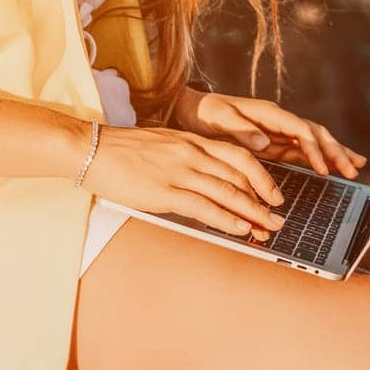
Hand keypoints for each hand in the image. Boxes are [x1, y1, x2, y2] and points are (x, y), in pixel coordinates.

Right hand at [79, 124, 287, 242]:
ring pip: (228, 192)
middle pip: (240, 176)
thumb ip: (186, 158)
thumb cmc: (122, 150)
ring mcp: (179, 172)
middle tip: (279, 216)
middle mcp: (191, 154)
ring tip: (269, 228)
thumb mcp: (163, 145)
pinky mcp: (164, 191)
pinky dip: (227, 219)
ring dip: (253, 213)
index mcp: (192, 141)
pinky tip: (241, 228)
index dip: (262, 177)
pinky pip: (204, 206)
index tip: (274, 193)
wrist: (91, 149)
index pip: (238, 157)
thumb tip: (206, 178)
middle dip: (264, 198)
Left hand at [172, 87, 367, 179]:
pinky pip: (303, 152)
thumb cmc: (206, 114)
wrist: (193, 111)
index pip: (299, 129)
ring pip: (314, 142)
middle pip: (315, 134)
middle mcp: (279, 121)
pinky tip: (334, 168)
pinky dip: (320, 159)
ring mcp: (279, 132)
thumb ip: (242, 130)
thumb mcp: (219, 119)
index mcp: (268, 114)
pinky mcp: (275, 144)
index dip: (314, 148)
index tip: (323, 168)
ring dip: (335, 154)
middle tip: (353, 170)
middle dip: (335, 151)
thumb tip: (265, 142)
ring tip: (356, 168)